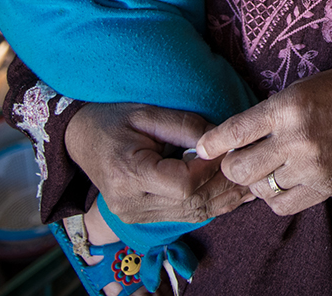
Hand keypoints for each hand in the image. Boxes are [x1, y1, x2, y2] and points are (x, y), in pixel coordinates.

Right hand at [64, 103, 252, 225]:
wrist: (80, 138)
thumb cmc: (113, 118)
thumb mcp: (148, 112)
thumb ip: (186, 126)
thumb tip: (223, 139)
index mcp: (129, 174)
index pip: (183, 183)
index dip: (211, 169)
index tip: (230, 149)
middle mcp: (130, 204)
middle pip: (191, 204)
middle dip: (225, 186)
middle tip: (251, 166)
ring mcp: (134, 216)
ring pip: (191, 215)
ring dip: (224, 200)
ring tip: (251, 182)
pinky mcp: (142, 218)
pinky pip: (184, 216)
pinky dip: (210, 205)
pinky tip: (232, 194)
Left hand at [195, 64, 331, 216]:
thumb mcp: (298, 89)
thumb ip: (266, 115)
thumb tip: (231, 141)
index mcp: (287, 107)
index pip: (235, 131)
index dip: (212, 143)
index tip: (202, 148)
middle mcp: (297, 139)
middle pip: (241, 168)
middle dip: (231, 166)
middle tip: (236, 158)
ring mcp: (312, 167)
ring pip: (260, 189)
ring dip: (254, 181)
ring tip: (263, 168)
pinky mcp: (325, 187)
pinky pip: (282, 205)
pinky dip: (273, 197)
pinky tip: (279, 182)